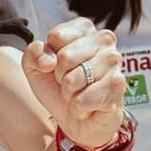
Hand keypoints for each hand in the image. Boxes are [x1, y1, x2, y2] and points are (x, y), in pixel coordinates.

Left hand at [23, 17, 124, 149]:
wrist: (76, 121)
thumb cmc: (58, 89)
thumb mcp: (35, 68)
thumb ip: (32, 54)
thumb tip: (46, 60)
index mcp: (84, 29)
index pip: (56, 36)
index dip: (49, 57)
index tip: (57, 66)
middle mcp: (104, 40)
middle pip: (65, 57)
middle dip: (60, 77)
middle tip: (69, 83)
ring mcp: (114, 62)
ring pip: (73, 80)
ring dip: (69, 94)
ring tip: (80, 93)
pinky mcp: (117, 85)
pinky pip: (82, 100)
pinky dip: (79, 108)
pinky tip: (89, 105)